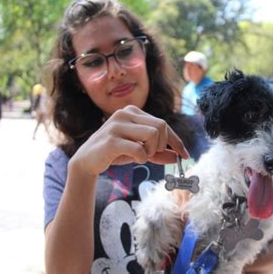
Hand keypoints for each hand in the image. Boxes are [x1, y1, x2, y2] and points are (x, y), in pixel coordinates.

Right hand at [69, 105, 189, 176]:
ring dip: (151, 151)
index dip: (176, 140)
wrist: (87, 161)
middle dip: (161, 145)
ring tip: (141, 156)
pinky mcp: (112, 139)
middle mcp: (125, 113)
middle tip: (151, 155)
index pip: (162, 124)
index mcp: (132, 111)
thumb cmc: (114, 153)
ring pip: (152, 135)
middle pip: (161, 127)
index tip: (185, 155)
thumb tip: (176, 157)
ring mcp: (117, 125)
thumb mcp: (138, 151)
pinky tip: (134, 159)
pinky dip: (142, 158)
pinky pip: (139, 149)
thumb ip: (157, 152)